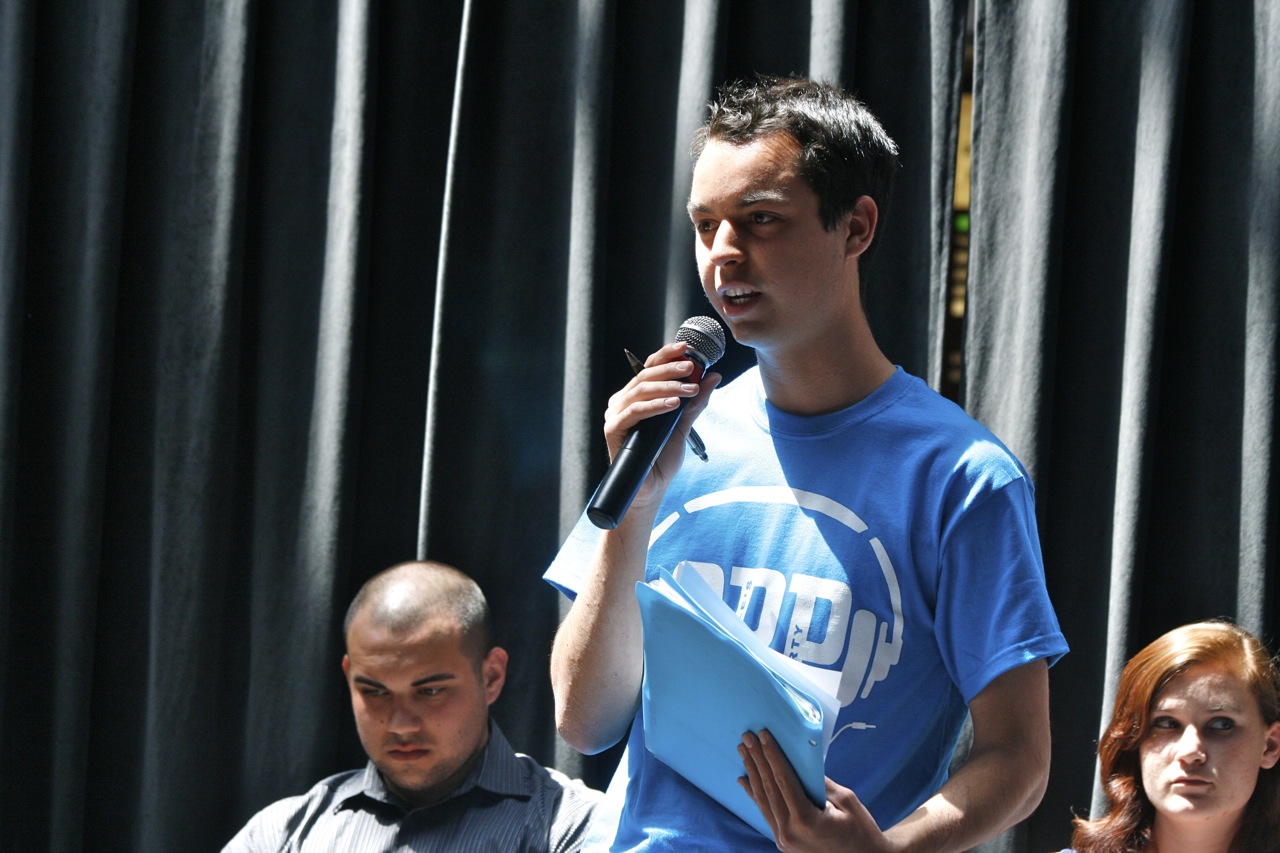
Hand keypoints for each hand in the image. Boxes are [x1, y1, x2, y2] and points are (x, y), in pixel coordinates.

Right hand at [603, 341, 719, 508]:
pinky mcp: (613, 429)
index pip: (649, 368)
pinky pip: (634, 412)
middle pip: (645, 375)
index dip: (666, 355)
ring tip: (688, 390)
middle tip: (691, 368)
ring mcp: (615, 415)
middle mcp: (623, 402)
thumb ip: (695, 402)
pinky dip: (655, 405)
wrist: (651, 488)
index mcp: (636, 397)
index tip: (686, 348)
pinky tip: (673, 404)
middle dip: (670, 369)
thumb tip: (713, 376)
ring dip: (667, 387)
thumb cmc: (661, 458)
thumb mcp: (683, 425)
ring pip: (640, 390)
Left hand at [739, 730, 891, 852]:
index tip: (763, 735)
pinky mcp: (784, 842)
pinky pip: (766, 813)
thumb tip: (800, 762)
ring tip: (744, 751)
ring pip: (763, 801)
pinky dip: (755, 794)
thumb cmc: (861, 831)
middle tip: (747, 737)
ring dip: (753, 773)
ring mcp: (784, 840)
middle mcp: (790, 832)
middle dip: (758, 760)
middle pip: (769, 789)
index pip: (783, 781)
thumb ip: (820, 782)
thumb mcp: (846, 801)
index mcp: (806, 821)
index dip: (773, 756)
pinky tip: (744, 780)